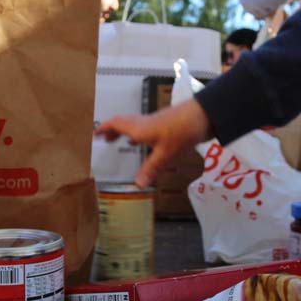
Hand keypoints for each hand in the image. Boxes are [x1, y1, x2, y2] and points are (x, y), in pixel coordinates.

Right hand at [95, 99, 212, 188]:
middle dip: (113, 130)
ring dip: (126, 132)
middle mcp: (145, 123)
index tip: (95, 133)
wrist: (205, 116)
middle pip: (124, 123)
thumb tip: (138, 184)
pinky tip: (147, 143)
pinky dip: (141, 135)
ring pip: (136, 125)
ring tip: (122, 142)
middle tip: (105, 139)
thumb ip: (151, 169)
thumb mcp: (166, 154)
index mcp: (139, 128)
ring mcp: (156, 122)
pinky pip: (147, 129)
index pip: (116, 124)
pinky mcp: (167, 124)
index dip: (105, 128)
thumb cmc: (182, 132)